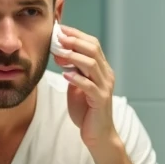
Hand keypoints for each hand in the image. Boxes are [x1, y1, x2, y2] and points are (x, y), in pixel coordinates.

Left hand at [54, 25, 117, 149]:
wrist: (98, 134)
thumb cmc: (87, 110)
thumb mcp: (78, 85)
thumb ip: (74, 69)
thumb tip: (60, 52)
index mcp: (102, 69)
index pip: (92, 44)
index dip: (77, 35)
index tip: (60, 29)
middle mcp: (106, 75)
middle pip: (93, 50)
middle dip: (74, 41)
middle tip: (58, 37)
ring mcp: (105, 87)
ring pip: (92, 65)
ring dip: (73, 57)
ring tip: (58, 54)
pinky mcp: (101, 100)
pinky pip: (89, 86)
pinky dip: (77, 79)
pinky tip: (65, 75)